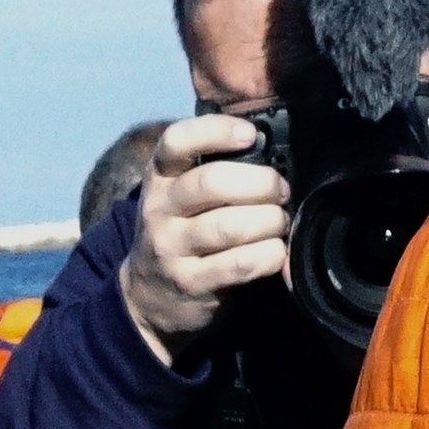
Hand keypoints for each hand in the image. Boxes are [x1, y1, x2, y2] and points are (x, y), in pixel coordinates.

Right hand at [119, 114, 290, 365]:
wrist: (147, 297)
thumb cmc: (179, 234)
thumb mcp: (177, 196)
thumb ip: (210, 171)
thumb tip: (269, 150)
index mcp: (159, 178)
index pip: (177, 141)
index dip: (216, 131)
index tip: (250, 135)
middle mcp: (160, 210)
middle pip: (211, 183)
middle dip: (260, 183)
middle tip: (281, 191)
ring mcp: (172, 249)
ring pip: (229, 226)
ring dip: (269, 221)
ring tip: (280, 222)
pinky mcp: (191, 283)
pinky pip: (239, 264)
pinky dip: (268, 255)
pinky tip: (277, 251)